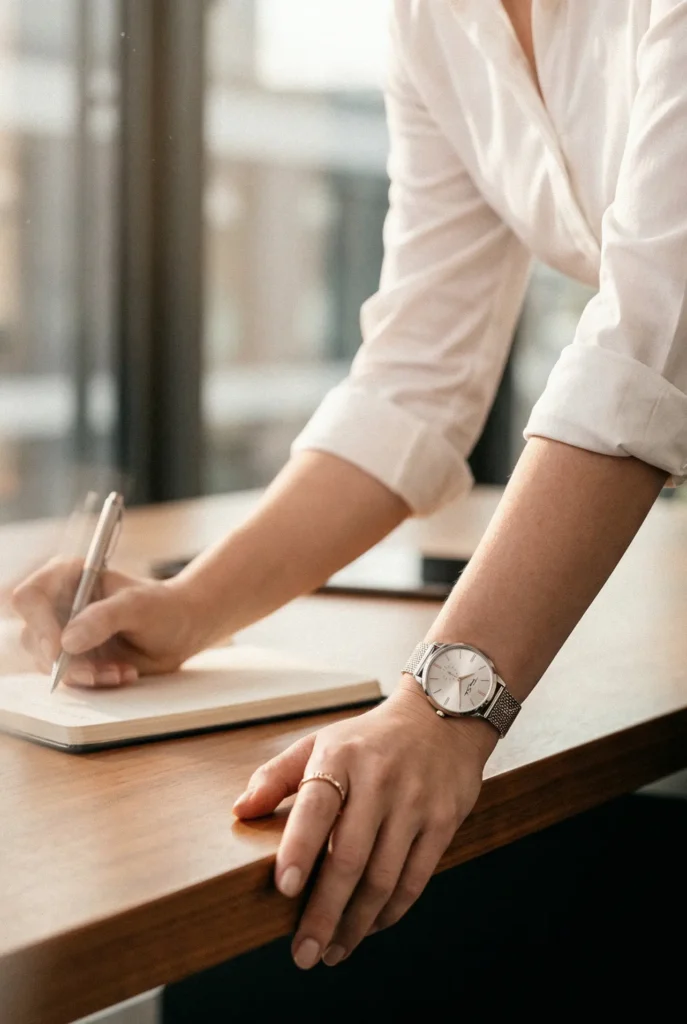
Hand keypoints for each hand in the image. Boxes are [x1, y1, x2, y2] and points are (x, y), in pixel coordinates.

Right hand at [11, 557, 201, 685]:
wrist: (182, 629)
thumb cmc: (162, 606)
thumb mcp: (137, 606)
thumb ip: (103, 619)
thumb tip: (67, 642)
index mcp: (68, 577)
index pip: (31, 597)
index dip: (39, 624)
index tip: (61, 650)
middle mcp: (60, 605)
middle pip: (33, 637)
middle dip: (64, 661)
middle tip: (97, 672)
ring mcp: (65, 633)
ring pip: (49, 663)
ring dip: (84, 675)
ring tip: (120, 670)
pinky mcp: (76, 657)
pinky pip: (71, 678)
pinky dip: (96, 681)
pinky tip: (124, 672)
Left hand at [233, 677, 496, 968]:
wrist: (442, 716)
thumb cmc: (369, 738)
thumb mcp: (321, 742)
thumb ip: (277, 775)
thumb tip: (240, 810)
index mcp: (341, 757)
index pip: (317, 806)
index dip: (300, 849)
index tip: (283, 888)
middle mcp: (379, 780)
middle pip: (350, 856)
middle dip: (324, 912)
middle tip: (303, 953)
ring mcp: (414, 802)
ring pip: (384, 877)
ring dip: (356, 923)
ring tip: (333, 950)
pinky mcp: (443, 820)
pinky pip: (415, 878)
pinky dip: (391, 912)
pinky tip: (370, 927)